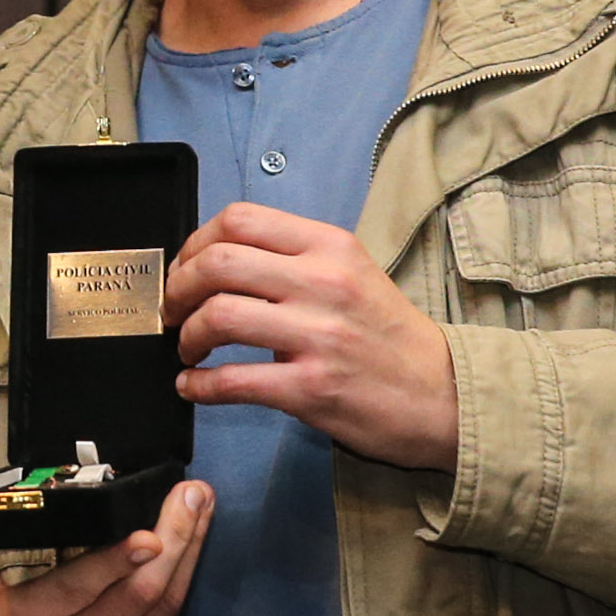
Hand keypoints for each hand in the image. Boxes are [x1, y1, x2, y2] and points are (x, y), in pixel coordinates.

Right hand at [0, 437, 212, 615]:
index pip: (79, 589)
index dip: (117, 562)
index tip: (149, 534)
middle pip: (139, 595)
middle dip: (175, 539)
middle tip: (192, 495)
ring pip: (162, 611)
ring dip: (188, 555)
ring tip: (199, 508)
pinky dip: (184, 583)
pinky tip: (192, 548)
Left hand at [163, 202, 458, 471]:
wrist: (442, 396)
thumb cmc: (388, 336)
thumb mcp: (352, 273)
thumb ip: (293, 259)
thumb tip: (218, 262)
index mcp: (329, 246)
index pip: (240, 220)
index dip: (194, 242)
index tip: (185, 267)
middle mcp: (323, 283)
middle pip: (218, 263)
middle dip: (178, 287)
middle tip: (173, 309)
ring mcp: (318, 336)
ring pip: (218, 316)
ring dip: (186, 335)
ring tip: (187, 348)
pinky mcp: (311, 389)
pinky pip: (232, 381)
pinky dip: (198, 385)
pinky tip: (193, 386)